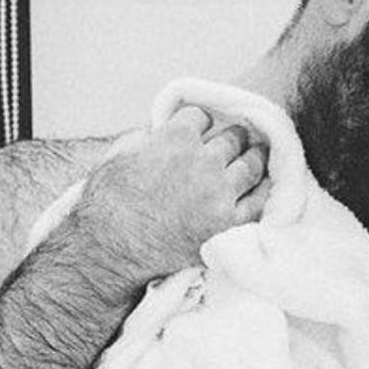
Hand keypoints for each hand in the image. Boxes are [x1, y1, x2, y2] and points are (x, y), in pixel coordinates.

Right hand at [74, 105, 269, 283]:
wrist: (110, 251)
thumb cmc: (106, 204)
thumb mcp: (118, 155)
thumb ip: (146, 138)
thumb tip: (158, 135)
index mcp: (176, 137)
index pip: (201, 117)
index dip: (199, 124)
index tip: (200, 131)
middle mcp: (203, 161)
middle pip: (232, 139)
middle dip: (232, 139)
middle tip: (236, 141)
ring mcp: (218, 194)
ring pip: (251, 166)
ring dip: (254, 159)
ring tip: (257, 157)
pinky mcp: (227, 225)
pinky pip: (258, 203)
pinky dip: (262, 192)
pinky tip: (263, 188)